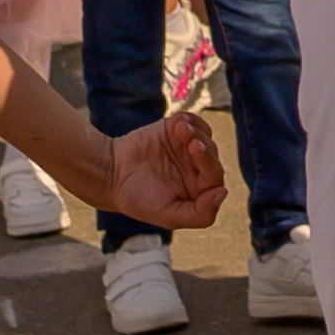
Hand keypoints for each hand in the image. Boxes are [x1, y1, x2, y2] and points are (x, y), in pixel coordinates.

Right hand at [99, 109, 227, 229]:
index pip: (215, 180)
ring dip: (196, 132)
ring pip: (204, 136)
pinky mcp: (177, 131)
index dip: (209, 168)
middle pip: (211, 156)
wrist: (111, 174)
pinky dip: (190, 119)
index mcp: (199, 191)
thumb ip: (199, 213)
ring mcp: (188, 148)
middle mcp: (197, 169)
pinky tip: (178, 121)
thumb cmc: (139, 199)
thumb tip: (223, 193)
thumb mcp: (168, 215)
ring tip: (180, 129)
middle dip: (203, 150)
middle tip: (191, 143)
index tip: (198, 160)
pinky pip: (193, 121)